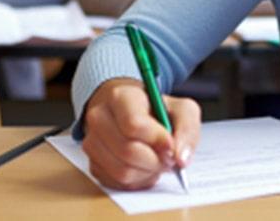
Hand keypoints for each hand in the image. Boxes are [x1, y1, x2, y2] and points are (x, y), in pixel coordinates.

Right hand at [82, 78, 200, 189]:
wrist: (132, 113)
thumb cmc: (157, 110)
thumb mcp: (182, 109)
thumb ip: (187, 129)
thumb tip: (180, 159)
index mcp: (121, 96)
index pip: (133, 124)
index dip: (157, 140)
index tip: (171, 145)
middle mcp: (100, 117)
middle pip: (128, 151)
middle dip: (155, 160)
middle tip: (168, 157)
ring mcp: (92, 141)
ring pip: (122, 171)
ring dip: (147, 172)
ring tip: (157, 161)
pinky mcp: (93, 163)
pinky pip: (116, 182)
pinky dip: (137, 180)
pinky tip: (144, 167)